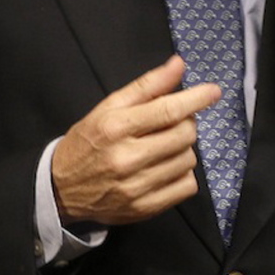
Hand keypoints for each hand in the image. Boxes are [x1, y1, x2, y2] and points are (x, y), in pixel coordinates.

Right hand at [51, 55, 220, 225]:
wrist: (61, 188)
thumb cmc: (88, 140)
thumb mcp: (109, 106)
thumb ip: (147, 85)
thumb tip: (179, 64)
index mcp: (116, 127)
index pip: (167, 110)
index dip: (196, 99)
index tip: (213, 91)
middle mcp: (127, 158)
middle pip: (184, 135)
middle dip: (186, 123)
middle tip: (172, 122)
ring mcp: (137, 188)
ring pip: (188, 160)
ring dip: (183, 149)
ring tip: (164, 146)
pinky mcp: (144, 210)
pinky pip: (186, 187)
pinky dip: (183, 174)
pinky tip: (166, 167)